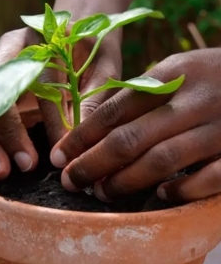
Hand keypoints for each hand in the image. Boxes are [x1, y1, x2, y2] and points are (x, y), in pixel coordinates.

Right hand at [0, 27, 121, 179]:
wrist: (75, 35)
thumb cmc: (93, 53)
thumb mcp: (103, 68)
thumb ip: (93, 98)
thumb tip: (79, 138)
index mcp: (35, 39)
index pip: (37, 80)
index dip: (47, 117)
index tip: (59, 150)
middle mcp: (6, 54)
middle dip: (5, 132)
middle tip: (22, 166)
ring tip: (0, 172)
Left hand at [52, 49, 220, 202]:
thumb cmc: (217, 75)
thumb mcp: (181, 69)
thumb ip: (144, 92)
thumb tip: (95, 121)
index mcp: (173, 74)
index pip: (114, 109)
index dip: (82, 136)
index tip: (59, 156)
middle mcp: (194, 100)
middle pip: (129, 138)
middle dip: (92, 163)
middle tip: (70, 180)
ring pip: (160, 160)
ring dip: (124, 181)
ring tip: (101, 192)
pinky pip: (207, 178)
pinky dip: (179, 188)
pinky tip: (160, 194)